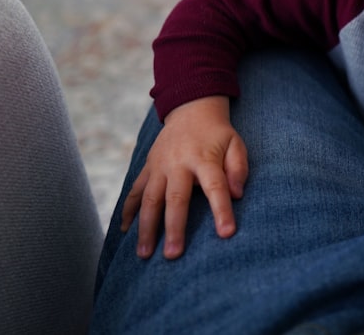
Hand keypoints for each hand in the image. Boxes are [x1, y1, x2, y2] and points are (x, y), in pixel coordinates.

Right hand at [120, 96, 247, 258]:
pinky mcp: (148, 167)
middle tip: (173, 255)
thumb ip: (238, 168)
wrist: (191, 109)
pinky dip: (128, 210)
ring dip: (146, 227)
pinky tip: (124, 231)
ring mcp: (159, 166)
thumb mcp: (236, 143)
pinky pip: (135, 190)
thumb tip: (237, 194)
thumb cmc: (218, 134)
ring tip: (144, 253)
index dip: (222, 210)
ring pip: (149, 199)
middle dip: (173, 228)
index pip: (216, 187)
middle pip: (175, 198)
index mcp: (204, 158)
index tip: (227, 233)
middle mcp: (178, 163)